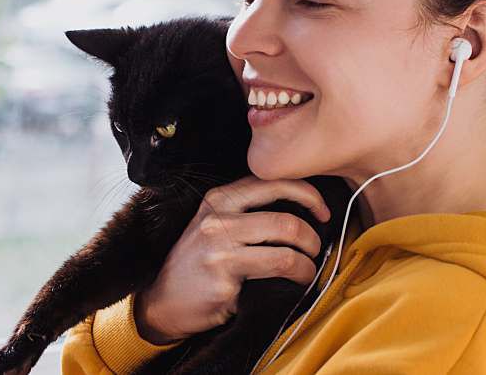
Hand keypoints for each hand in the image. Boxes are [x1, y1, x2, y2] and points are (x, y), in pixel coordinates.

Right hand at [135, 175, 330, 343]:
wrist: (163, 302)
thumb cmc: (198, 263)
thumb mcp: (215, 224)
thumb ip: (248, 210)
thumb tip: (302, 206)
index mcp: (219, 199)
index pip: (273, 183)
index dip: (307, 194)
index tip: (322, 211)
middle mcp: (218, 220)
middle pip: (286, 220)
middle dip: (311, 237)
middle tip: (315, 248)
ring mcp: (220, 250)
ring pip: (286, 250)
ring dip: (307, 262)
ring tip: (307, 269)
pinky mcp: (225, 279)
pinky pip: (277, 274)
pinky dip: (297, 278)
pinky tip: (295, 283)